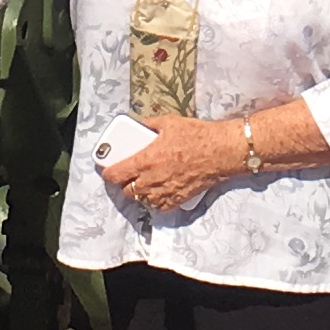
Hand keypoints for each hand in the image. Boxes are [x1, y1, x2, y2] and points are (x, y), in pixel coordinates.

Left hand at [97, 114, 242, 210]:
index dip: (108, 173)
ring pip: (142, 200)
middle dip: (124, 183)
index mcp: (146, 160)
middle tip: (128, 174)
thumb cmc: (197, 136)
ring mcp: (165, 192)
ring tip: (143, 182)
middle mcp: (152, 179)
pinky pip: (159, 207)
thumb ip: (149, 124)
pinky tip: (158, 191)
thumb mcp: (169, 122)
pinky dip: (156, 201)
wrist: (221, 151)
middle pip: (127, 191)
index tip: (108, 169)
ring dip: (139, 193)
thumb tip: (139, 125)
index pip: (115, 175)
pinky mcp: (178, 199)